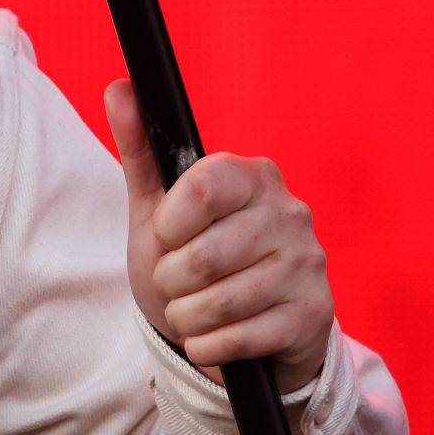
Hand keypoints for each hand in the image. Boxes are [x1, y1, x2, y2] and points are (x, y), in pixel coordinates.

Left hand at [105, 79, 334, 392]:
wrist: (239, 334)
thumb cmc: (192, 259)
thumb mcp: (158, 208)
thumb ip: (139, 149)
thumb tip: (119, 88)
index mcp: (253, 175)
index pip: (201, 186)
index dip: (170, 223)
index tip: (167, 235)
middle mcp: (291, 213)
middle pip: (202, 255)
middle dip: (172, 280)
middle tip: (178, 283)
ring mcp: (308, 265)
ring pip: (219, 302)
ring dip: (186, 317)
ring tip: (191, 311)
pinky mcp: (314, 315)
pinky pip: (239, 339)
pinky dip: (207, 346)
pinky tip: (212, 338)